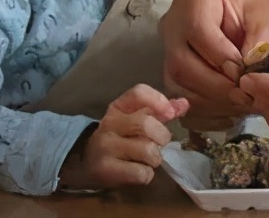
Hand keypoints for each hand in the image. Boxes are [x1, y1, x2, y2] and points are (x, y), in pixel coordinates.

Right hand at [58, 84, 188, 189]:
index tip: (170, 113)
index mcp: (119, 107)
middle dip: (162, 136)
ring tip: (147, 160)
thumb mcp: (135, 119)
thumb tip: (184, 104)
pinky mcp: (105, 169)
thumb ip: (161, 111)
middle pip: (146, 123)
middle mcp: (110, 123)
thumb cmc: (119, 137)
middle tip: (158, 144)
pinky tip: (138, 172)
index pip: (139, 92)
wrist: (84, 160)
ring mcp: (106, 146)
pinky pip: (141, 173)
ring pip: (147, 150)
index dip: (158, 100)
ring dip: (154, 158)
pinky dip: (146, 175)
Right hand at [160, 0, 268, 130]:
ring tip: (245, 103)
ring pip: (179, 86)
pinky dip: (209, 111)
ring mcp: (169, 53)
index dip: (221, 57)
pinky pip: (183, 101)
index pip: (197, 31)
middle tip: (247, 97)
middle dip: (217, 86)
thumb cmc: (266, 16)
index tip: (246, 73)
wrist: (263, 27)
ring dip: (214, 102)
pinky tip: (234, 109)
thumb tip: (249, 72)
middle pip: (182, 63)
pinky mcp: (174, 77)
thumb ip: (262, 42)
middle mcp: (173, 26)